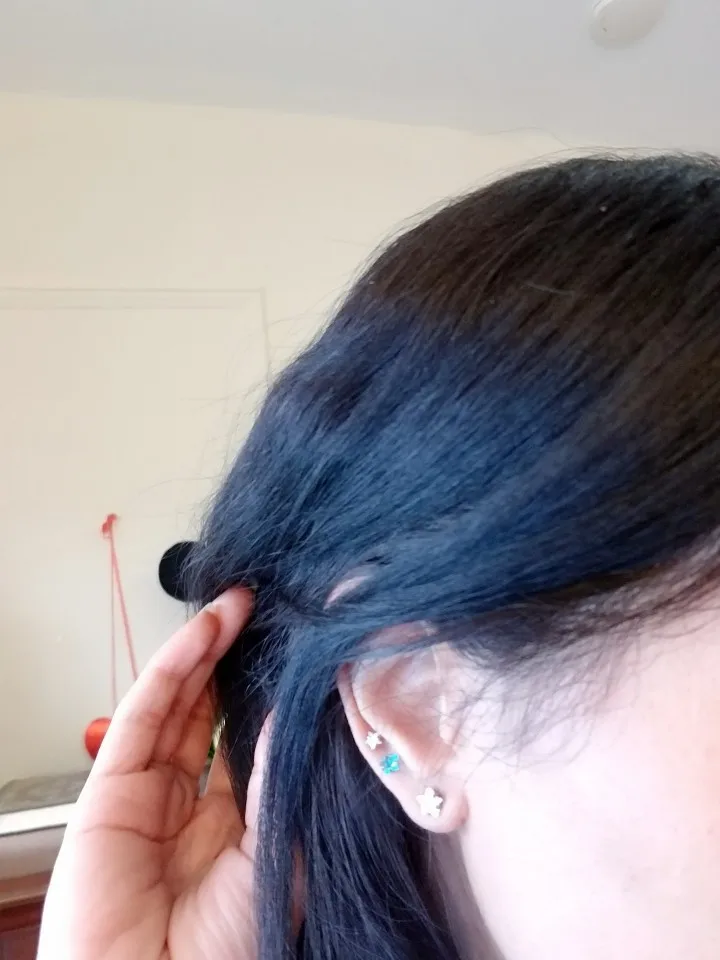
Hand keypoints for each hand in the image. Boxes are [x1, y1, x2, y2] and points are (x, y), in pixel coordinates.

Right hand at [38, 587, 264, 959]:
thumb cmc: (228, 952)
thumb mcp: (279, 851)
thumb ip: (282, 776)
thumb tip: (297, 710)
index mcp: (232, 829)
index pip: (246, 742)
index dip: (264, 693)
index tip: (292, 649)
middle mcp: (188, 807)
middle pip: (209, 715)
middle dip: (234, 662)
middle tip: (264, 613)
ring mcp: (146, 795)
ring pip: (176, 705)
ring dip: (205, 650)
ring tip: (239, 606)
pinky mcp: (109, 788)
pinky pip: (145, 714)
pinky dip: (173, 668)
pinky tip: (205, 633)